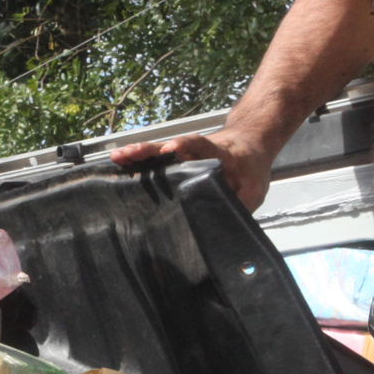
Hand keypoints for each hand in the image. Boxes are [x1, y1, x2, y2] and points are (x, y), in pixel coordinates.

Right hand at [109, 127, 275, 209]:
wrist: (250, 145)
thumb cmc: (251, 169)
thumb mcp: (255, 189)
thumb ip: (239, 204)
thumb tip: (223, 228)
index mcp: (218, 154)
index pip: (202, 146)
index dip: (186, 146)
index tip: (171, 148)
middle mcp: (196, 152)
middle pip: (171, 147)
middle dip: (150, 151)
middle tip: (130, 154)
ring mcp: (184, 155)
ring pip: (159, 153)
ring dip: (139, 155)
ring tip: (118, 157)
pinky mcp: (177, 161)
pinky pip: (156, 161)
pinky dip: (138, 162)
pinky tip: (120, 164)